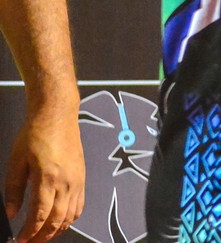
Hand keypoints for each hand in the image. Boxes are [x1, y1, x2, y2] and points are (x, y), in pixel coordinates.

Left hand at [5, 103, 83, 242]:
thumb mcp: (16, 162)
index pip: (40, 216)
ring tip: (43, 235)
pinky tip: (60, 220)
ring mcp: (77, 180)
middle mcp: (66, 182)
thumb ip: (13, 189)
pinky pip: (80, 204)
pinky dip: (70, 218)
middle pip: (57, 220)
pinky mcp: (82, 177)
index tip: (19, 240)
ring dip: (57, 230)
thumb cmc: (36, 134)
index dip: (29, 232)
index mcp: (47, 178)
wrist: (57, 116)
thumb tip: (12, 212)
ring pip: (71, 215)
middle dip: (43, 236)